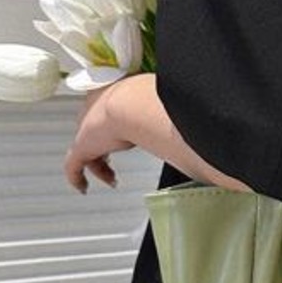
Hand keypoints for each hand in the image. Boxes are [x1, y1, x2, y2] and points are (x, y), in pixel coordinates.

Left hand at [63, 72, 241, 192]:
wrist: (131, 104)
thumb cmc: (150, 98)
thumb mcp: (168, 101)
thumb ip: (183, 108)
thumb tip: (209, 114)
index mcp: (115, 93)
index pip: (111, 109)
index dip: (117, 125)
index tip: (125, 135)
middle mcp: (97, 109)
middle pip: (96, 130)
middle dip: (107, 146)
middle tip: (116, 159)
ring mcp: (86, 128)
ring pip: (87, 150)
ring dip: (100, 166)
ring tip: (111, 178)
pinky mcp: (81, 147)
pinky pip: (73, 167)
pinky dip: (77, 178)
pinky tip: (82, 189)